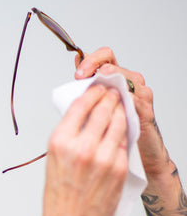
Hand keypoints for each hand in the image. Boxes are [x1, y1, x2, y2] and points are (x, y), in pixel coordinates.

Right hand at [42, 84, 127, 215]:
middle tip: (113, 93)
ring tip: (119, 109)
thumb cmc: (59, 197)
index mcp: (60, 142)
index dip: (92, 93)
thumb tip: (83, 114)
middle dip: (110, 98)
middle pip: (103, 109)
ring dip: (120, 112)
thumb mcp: (54, 160)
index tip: (97, 88)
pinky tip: (120, 132)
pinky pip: (124, 142)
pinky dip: (122, 134)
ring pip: (119, 122)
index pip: (81, 105)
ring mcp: (104, 157)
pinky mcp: (119, 168)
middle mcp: (82, 147)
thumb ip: (68, 136)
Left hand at [74, 47, 166, 177]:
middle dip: (96, 67)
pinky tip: (115, 99)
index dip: (90, 60)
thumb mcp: (90, 112)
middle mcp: (127, 82)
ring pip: (127, 78)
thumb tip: (71, 82)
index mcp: (112, 79)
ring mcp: (139, 94)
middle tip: (82, 76)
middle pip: (113, 64)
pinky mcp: (145, 110)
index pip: (104, 57)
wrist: (122, 158)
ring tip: (100, 80)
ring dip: (112, 78)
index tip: (78, 73)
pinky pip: (137, 99)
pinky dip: (126, 97)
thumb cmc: (107, 134)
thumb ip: (84, 95)